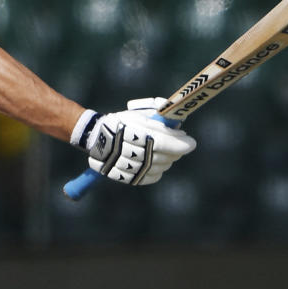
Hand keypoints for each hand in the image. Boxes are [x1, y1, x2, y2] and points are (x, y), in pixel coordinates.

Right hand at [72, 98, 195, 184]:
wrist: (95, 137)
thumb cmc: (122, 121)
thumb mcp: (138, 111)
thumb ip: (158, 111)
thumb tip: (178, 121)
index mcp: (131, 131)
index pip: (162, 141)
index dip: (180, 143)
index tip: (191, 142)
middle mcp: (128, 149)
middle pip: (163, 156)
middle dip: (176, 150)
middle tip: (181, 143)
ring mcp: (126, 165)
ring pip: (159, 167)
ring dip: (168, 160)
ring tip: (167, 151)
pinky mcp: (126, 177)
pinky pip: (151, 177)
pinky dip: (158, 171)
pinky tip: (158, 162)